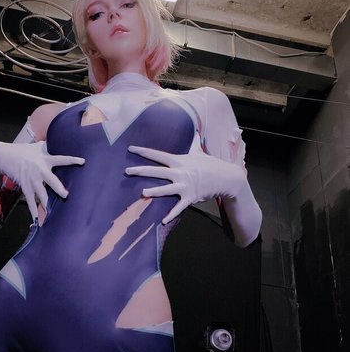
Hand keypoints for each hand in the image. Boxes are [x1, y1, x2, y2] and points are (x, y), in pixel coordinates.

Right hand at [0, 140, 84, 219]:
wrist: (3, 156)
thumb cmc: (22, 150)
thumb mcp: (36, 147)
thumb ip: (47, 146)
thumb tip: (57, 139)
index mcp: (45, 159)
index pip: (62, 159)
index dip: (72, 160)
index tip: (83, 162)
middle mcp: (40, 170)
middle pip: (51, 180)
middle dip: (58, 188)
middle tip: (65, 195)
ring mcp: (32, 179)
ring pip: (41, 193)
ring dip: (47, 203)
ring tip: (52, 213)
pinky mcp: (25, 186)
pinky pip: (30, 200)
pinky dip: (33, 211)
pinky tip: (36, 220)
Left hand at [125, 136, 245, 223]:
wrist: (226, 178)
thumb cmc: (211, 164)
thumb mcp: (200, 151)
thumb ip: (193, 142)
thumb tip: (195, 130)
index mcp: (179, 161)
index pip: (158, 155)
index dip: (144, 152)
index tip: (131, 149)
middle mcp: (180, 173)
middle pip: (157, 171)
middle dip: (141, 171)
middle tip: (127, 171)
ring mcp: (185, 186)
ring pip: (167, 189)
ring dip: (155, 191)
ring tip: (143, 193)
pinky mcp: (190, 197)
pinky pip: (179, 207)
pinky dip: (171, 214)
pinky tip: (163, 221)